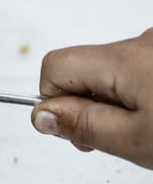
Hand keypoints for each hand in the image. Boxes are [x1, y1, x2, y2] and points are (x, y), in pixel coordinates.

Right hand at [32, 29, 152, 168]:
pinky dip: (137, 97)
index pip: (54, 67)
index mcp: (124, 59)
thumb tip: (42, 115)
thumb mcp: (136, 139)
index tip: (76, 129)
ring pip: (110, 75)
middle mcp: (141, 44)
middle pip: (82, 71)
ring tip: (146, 131)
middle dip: (88, 107)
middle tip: (117, 138)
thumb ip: (84, 125)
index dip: (54, 102)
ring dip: (115, 105)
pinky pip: (135, 74)